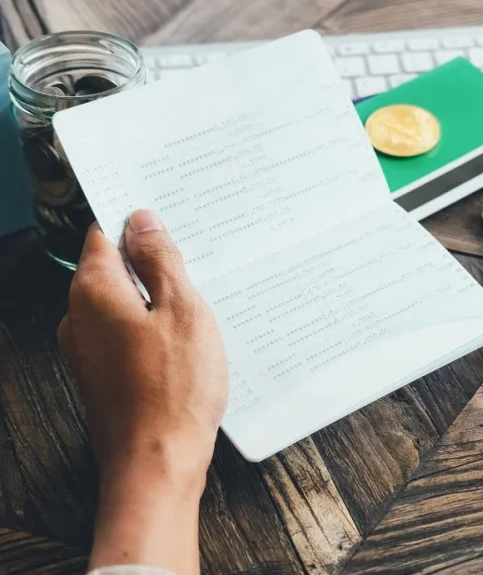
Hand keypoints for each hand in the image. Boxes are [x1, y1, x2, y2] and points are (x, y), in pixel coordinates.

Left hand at [58, 210, 226, 573]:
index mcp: (93, 292)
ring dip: (158, 301)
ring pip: (124, 306)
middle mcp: (79, 318)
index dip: (139, 223)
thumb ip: (161, 261)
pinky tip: (188, 344)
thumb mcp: (183, 310)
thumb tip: (142, 222)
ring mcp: (88, 351)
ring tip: (202, 308)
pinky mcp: (104, 377)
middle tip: (200, 265)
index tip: (172, 218)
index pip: (105, 234)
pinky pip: (128, 337)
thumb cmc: (173, 391)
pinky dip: (155, 332)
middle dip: (154, 264)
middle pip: (114, 271)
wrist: (157, 463)